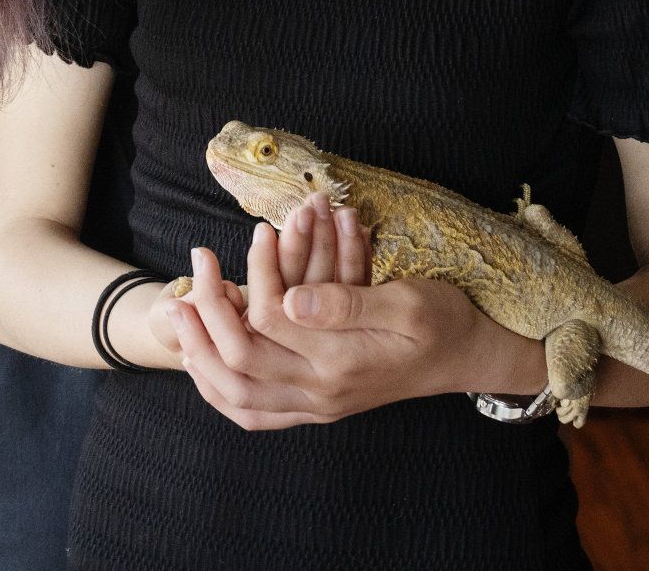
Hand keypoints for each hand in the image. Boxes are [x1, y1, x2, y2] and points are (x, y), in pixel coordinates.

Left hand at [161, 204, 536, 429]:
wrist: (466, 358)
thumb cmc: (442, 320)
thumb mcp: (408, 300)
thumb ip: (348, 302)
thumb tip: (291, 300)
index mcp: (342, 360)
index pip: (269, 321)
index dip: (250, 277)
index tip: (252, 234)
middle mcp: (322, 392)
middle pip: (240, 362)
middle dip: (206, 316)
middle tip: (190, 272)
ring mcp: (317, 406)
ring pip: (238, 396)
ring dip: (202, 357)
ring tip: (182, 315)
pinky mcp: (316, 408)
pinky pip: (254, 414)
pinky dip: (221, 391)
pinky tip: (203, 362)